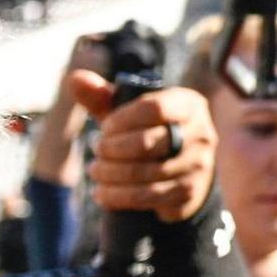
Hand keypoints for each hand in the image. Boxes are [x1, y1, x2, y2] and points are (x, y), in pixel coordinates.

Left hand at [75, 73, 216, 222]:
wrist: (181, 165)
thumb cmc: (147, 129)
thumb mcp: (128, 110)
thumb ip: (101, 95)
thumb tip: (75, 79)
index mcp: (189, 105)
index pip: (154, 108)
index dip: (122, 119)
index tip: (105, 127)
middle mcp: (202, 134)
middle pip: (147, 143)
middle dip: (112, 150)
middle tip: (96, 150)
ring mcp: (199, 166)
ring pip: (145, 175)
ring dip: (110, 175)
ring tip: (95, 171)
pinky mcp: (191, 193)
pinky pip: (149, 198)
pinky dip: (118, 198)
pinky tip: (103, 194)